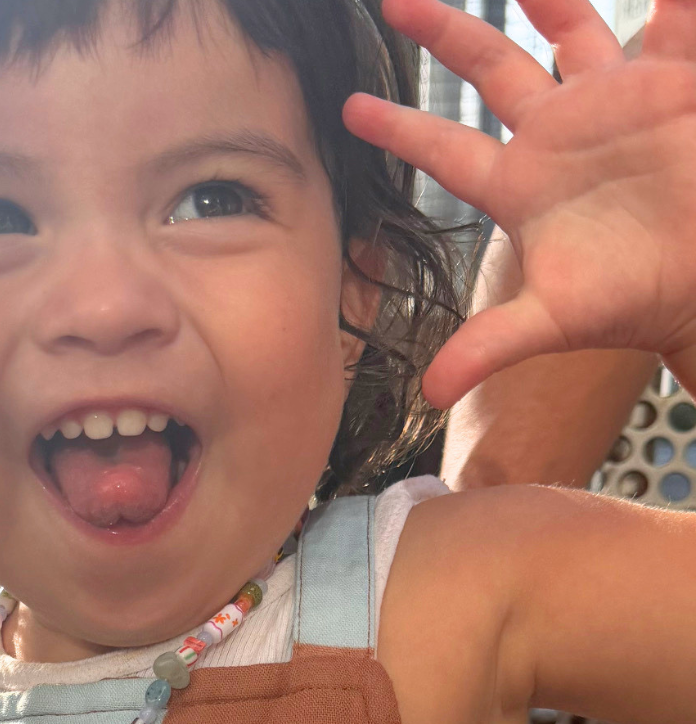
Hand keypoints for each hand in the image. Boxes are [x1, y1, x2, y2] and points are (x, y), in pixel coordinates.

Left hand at [343, 0, 695, 406]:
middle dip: (445, 32)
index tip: (349, 110)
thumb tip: (431, 394)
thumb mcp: (554, 320)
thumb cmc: (632, 301)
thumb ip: (489, 346)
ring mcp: (611, 103)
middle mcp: (557, 135)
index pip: (445, 149)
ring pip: (567, 26)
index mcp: (522, 184)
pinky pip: (666, 23)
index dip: (399, 130)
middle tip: (395, 0)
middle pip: (488, 69)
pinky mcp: (668, 85)